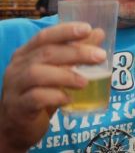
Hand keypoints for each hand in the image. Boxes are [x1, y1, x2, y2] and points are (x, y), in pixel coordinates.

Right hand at [0, 23, 105, 151]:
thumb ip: (76, 52)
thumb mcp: (58, 70)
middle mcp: (18, 67)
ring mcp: (15, 87)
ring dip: (66, 75)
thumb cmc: (40, 92)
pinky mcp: (18, 107)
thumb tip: (99, 33)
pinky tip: (68, 99)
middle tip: (100, 56)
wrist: (16, 125)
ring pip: (37, 74)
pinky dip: (54, 96)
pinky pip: (35, 98)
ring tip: (85, 82)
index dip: (66, 31)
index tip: (87, 29)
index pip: (45, 36)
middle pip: (46, 53)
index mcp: (27, 53)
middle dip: (76, 52)